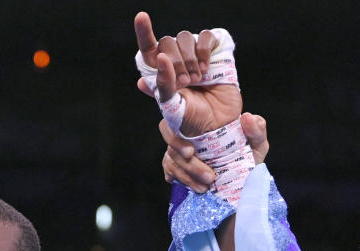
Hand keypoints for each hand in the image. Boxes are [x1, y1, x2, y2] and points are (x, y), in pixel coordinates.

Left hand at [134, 11, 241, 136]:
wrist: (217, 125)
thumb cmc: (190, 118)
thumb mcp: (172, 106)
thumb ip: (162, 85)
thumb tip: (159, 58)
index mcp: (159, 72)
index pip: (148, 48)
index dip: (144, 31)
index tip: (142, 17)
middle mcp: (174, 60)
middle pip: (167, 42)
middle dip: (175, 63)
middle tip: (185, 83)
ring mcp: (193, 55)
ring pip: (185, 37)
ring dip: (190, 59)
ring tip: (197, 79)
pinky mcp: (212, 52)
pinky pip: (205, 36)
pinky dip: (204, 50)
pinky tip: (206, 68)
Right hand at [161, 112, 270, 190]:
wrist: (245, 184)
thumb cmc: (249, 160)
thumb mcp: (257, 145)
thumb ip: (257, 131)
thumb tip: (248, 118)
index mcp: (205, 125)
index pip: (180, 122)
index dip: (178, 138)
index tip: (191, 152)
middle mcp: (190, 134)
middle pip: (173, 144)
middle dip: (189, 165)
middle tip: (209, 178)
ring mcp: (182, 151)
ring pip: (171, 159)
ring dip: (186, 175)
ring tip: (205, 187)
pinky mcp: (180, 167)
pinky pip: (170, 170)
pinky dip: (179, 178)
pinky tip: (193, 186)